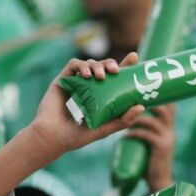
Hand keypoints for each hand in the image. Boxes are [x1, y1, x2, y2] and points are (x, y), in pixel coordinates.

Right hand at [0, 56, 143, 195]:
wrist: (53, 138)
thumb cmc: (77, 136)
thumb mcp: (105, 129)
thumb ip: (122, 120)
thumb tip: (141, 107)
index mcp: (100, 96)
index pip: (115, 77)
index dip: (125, 65)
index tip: (135, 57)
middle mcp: (89, 87)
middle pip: (103, 67)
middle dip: (111, 63)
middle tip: (116, 70)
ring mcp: (75, 83)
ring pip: (90, 63)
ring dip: (97, 65)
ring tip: (100, 76)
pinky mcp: (62, 80)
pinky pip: (73, 65)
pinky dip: (82, 66)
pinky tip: (87, 75)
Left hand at [125, 103, 175, 191]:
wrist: (159, 182)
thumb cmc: (151, 163)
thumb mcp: (153, 145)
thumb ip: (147, 134)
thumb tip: (128, 124)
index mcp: (169, 129)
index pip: (171, 108)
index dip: (161, 98)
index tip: (145, 93)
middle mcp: (171, 131)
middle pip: (165, 109)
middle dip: (150, 103)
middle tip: (132, 103)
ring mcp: (167, 139)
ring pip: (153, 121)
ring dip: (137, 119)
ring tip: (126, 122)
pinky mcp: (161, 147)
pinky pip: (146, 134)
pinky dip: (134, 132)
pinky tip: (126, 135)